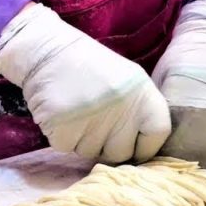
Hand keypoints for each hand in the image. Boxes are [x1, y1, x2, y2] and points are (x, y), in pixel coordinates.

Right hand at [0, 3, 169, 162]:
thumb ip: (141, 112)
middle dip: (108, 144)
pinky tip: (62, 113)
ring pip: (91, 153)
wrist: (47, 52)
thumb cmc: (91, 70)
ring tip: (78, 111)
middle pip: (121, 153)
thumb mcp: (129, 81)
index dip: (144, 144)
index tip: (131, 139)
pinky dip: (62, 137)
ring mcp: (92, 120)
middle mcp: (121, 108)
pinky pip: (67, 149)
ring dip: (83, 139)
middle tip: (95, 118)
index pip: (158, 135)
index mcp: (143, 94)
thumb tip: (144, 153)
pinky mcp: (63, 129)